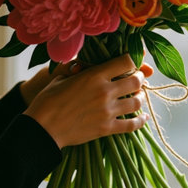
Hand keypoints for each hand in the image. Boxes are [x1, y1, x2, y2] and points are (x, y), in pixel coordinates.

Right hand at [23, 54, 148, 148]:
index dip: (132, 59)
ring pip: (136, 102)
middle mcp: (105, 91)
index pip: (125, 62)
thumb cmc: (49, 99)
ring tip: (139, 94)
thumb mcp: (63, 77)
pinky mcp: (107, 128)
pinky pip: (131, 125)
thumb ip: (79, 70)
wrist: (44, 128)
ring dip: (140, 96)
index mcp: (95, 75)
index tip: (132, 60)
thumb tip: (85, 65)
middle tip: (138, 76)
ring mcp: (108, 111)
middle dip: (139, 76)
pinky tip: (143, 117)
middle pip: (135, 80)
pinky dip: (140, 120)